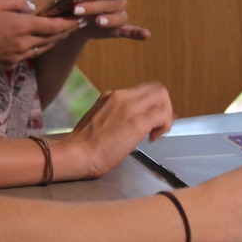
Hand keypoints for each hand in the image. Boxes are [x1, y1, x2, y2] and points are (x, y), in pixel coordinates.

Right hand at [0, 0, 80, 69]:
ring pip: (43, 48)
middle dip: (66, 31)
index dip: (68, 23)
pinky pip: (30, 55)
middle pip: (52, 39)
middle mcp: (22, 44)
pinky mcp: (10, 64)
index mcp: (20, 26)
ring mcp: (17, 56)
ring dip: (55, 40)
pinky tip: (42, 41)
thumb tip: (32, 7)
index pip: (52, 26)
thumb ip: (17, 0)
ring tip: (64, 32)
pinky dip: (40, 47)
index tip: (79, 18)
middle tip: (77, 23)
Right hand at [57, 81, 173, 178]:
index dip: (154, 104)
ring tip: (155, 133)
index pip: (143, 90)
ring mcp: (129, 107)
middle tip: (158, 125)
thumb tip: (131, 124)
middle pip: (157, 88)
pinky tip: (152, 138)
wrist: (76, 153)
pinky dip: (164, 126)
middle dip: (164, 106)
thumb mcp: (99, 121)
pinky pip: (162, 115)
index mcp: (111, 96)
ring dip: (165, 115)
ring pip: (162, 97)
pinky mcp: (136, 122)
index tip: (152, 120)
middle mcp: (121, 96)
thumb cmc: (83, 146)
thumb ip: (116, 116)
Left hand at [65, 0, 150, 40]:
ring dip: (109, 19)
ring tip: (97, 22)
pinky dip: (137, 33)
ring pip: (120, 17)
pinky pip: (130, 31)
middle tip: (77, 9)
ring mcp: (118, 16)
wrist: (69, 17)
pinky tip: (146, 35)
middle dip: (97, 5)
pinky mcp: (115, 30)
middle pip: (118, 2)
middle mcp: (119, 0)